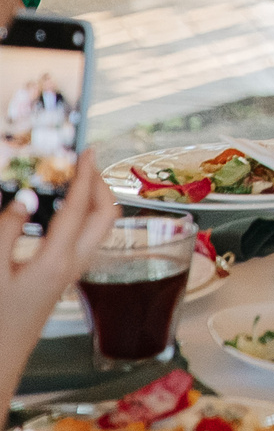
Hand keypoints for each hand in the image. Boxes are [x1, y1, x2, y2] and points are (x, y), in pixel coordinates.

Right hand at [0, 152, 115, 390]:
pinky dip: (79, 218)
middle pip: (107, 215)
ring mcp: (71, 274)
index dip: (86, 174)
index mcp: (57, 261)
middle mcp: (73, 265)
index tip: (89, 149)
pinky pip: (83, 240)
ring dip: (92, 201)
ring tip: (72, 181)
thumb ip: (6, 231)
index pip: (81, 207)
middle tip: (83, 163)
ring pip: (98, 228)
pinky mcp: (62, 280)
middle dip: (100, 184)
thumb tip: (25, 199)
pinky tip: (59, 213)